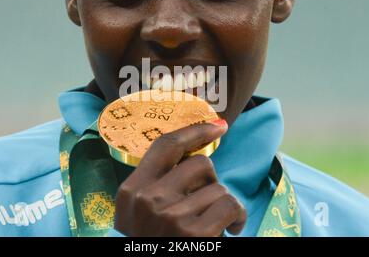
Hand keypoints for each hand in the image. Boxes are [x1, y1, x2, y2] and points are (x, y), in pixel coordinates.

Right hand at [114, 120, 246, 236]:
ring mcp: (170, 217)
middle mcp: (148, 200)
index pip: (164, 146)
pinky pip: (230, 204)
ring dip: (224, 203)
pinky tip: (230, 230)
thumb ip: (155, 186)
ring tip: (216, 223)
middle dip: (212, 181)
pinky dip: (237, 216)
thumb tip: (194, 157)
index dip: (194, 131)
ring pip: (218, 186)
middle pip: (199, 164)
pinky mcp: (195, 235)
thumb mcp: (138, 214)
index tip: (217, 125)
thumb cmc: (149, 243)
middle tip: (206, 202)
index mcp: (131, 191)